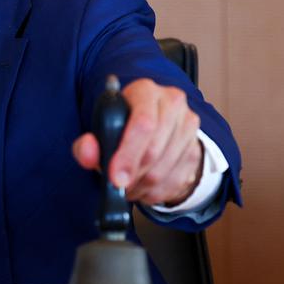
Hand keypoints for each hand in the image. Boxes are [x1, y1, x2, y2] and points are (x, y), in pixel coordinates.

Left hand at [72, 78, 203, 205]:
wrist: (153, 130)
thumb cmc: (123, 127)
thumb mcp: (101, 131)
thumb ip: (88, 144)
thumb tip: (87, 152)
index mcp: (145, 91)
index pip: (143, 123)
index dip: (128, 154)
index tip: (115, 178)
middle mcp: (172, 104)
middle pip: (154, 150)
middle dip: (132, 174)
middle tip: (118, 185)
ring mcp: (188, 127)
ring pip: (163, 170)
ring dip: (141, 185)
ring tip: (128, 186)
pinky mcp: (195, 150)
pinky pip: (174, 182)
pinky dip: (154, 192)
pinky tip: (143, 186)